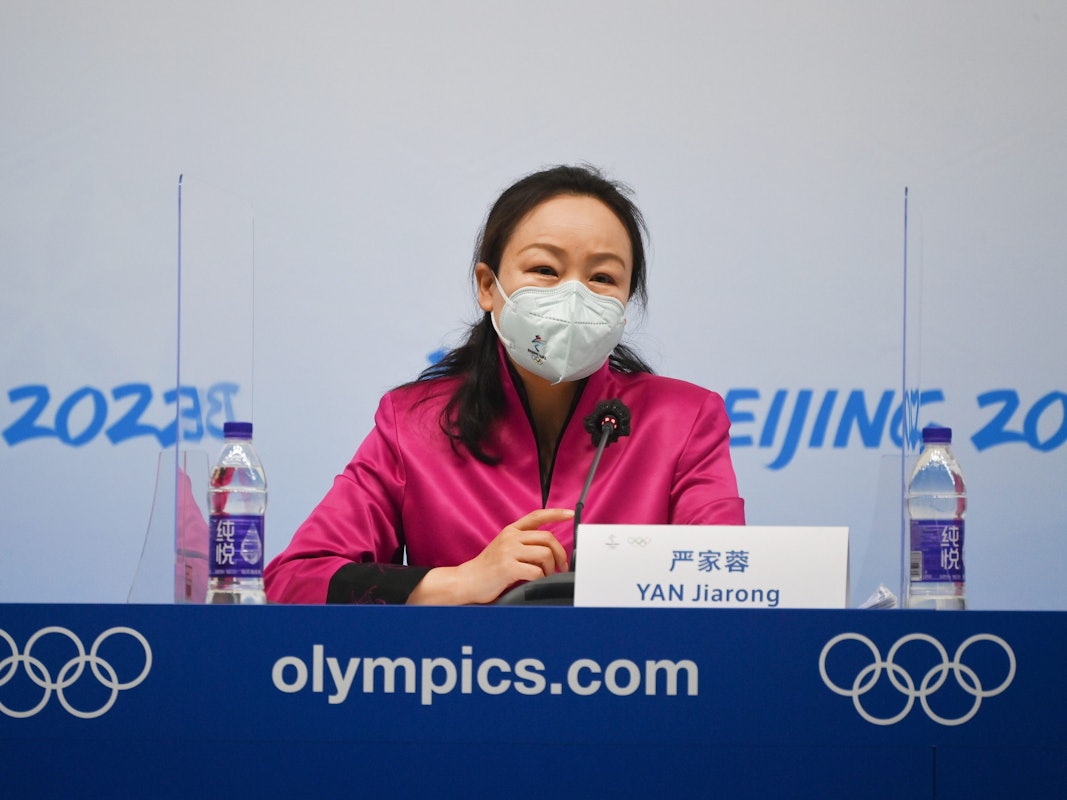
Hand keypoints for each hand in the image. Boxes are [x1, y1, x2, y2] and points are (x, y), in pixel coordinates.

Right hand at [408, 508, 572, 604]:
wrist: (467, 581)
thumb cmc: (488, 568)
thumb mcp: (504, 548)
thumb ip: (523, 543)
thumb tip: (549, 549)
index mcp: (510, 531)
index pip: (536, 516)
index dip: (555, 514)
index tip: (569, 514)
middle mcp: (510, 538)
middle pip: (547, 538)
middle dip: (559, 553)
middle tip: (560, 566)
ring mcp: (508, 552)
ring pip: (545, 554)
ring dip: (551, 568)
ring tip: (546, 575)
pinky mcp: (508, 567)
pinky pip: (536, 571)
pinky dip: (541, 578)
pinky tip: (535, 580)